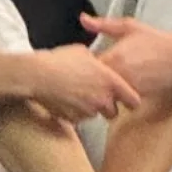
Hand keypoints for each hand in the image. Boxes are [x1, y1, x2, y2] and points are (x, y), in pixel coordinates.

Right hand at [23, 45, 141, 122]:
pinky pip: (78, 118)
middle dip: (108, 108)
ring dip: (90, 109)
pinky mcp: (73, 119)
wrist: (38, 75)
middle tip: (97, 97)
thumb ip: (97, 62)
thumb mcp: (83, 52)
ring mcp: (87, 111)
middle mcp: (102, 99)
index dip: (131, 101)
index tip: (128, 100)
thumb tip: (96, 63)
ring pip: (95, 115)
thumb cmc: (60, 61)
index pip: (134, 101)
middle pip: (114, 113)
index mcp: (110, 81)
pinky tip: (65, 100)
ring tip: (75, 95)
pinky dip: (74, 112)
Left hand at [80, 14, 171, 95]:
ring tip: (103, 81)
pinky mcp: (138, 97)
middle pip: (94, 84)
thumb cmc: (154, 39)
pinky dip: (115, 96)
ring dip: (102, 90)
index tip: (83, 62)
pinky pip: (119, 100)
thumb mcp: (128, 27)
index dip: (83, 66)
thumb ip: (103, 24)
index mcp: (114, 57)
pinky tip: (116, 87)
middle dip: (90, 80)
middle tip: (89, 74)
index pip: (87, 67)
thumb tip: (83, 18)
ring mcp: (129, 88)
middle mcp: (120, 75)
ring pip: (106, 95)